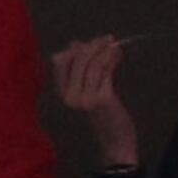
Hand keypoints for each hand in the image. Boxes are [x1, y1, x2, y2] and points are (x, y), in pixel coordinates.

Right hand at [51, 36, 138, 166]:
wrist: (114, 138)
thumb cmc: (102, 114)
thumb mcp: (87, 89)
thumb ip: (81, 68)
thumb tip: (75, 43)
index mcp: (61, 92)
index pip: (60, 61)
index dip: (75, 49)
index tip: (90, 42)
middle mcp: (69, 95)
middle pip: (78, 58)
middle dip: (94, 45)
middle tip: (108, 39)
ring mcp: (84, 98)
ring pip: (92, 62)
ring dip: (105, 50)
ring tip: (114, 45)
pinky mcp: (100, 98)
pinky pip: (105, 70)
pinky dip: (112, 58)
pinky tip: (117, 54)